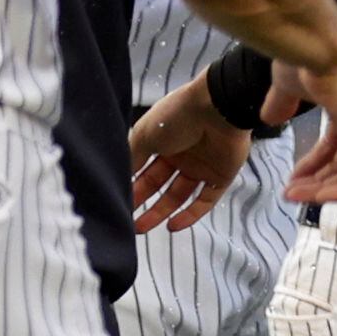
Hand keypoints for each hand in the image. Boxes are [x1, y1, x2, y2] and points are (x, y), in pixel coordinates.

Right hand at [127, 74, 255, 234]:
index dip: (129, 184)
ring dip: (160, 212)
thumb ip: (132, 157)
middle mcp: (181, 155)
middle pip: (158, 184)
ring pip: (178, 196)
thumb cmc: (178, 116)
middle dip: (141, 201)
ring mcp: (202, 166)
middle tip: (125, 219)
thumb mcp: (144, 135)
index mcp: (162, 141)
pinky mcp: (221, 176)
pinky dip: (190, 215)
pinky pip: (205, 201)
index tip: (115, 200)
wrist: (218, 108)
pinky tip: (172, 226)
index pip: (142, 168)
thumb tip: (118, 176)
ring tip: (141, 227)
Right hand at [287, 56, 336, 207]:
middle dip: (317, 182)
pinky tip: (313, 196)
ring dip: (323, 190)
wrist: (316, 52)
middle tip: (290, 193)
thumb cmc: (306, 63)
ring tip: (293, 195)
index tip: (292, 178)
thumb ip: (281, 104)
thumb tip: (269, 118)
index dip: (314, 166)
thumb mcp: (288, 88)